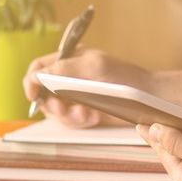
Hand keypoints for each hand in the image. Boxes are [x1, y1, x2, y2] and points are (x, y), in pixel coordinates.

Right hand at [23, 48, 153, 127]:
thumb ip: (62, 69)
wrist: (149, 98)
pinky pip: (71, 121)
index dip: (31, 82)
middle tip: (65, 109)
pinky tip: (92, 118)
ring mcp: (77, 95)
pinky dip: (78, 121)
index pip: (38, 67)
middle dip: (51, 104)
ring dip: (67, 116)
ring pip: (55, 110)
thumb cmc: (126, 78)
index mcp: (70, 59)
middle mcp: (70, 77)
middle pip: (42, 93)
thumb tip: (36, 75)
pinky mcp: (86, 110)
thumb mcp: (93, 67)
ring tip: (85, 115)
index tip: (34, 96)